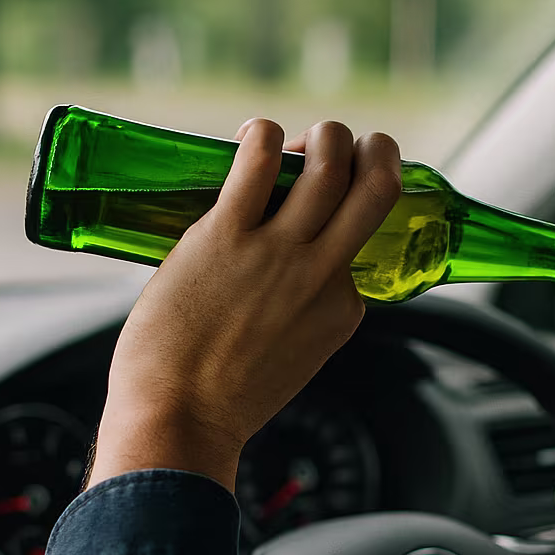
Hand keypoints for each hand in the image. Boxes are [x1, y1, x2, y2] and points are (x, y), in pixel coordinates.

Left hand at [88, 119, 401, 490]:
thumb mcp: (291, 359)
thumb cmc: (220, 399)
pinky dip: (264, 134)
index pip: (364, 242)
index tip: (323, 198)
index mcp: (342, 307)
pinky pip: (260, 160)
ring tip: (302, 138)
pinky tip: (253, 135)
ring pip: (330, 163)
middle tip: (351, 144)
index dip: (350, 208)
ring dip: (325, 135)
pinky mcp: (227, 235)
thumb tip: (272, 278)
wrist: (177, 421)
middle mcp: (323, 273)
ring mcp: (279, 253)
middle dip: (375, 150)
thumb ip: (298, 315)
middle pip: (378, 187)